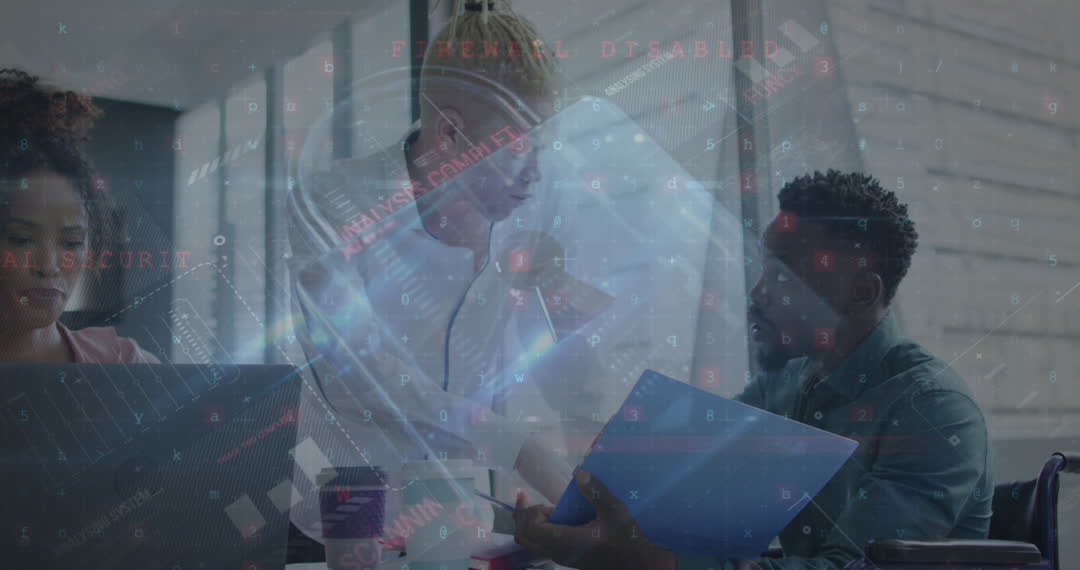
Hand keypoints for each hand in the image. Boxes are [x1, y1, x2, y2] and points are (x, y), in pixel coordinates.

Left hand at [513, 468, 675, 569]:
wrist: (636, 563)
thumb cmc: (626, 539)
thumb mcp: (615, 512)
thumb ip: (597, 492)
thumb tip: (581, 473)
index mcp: (566, 541)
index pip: (531, 528)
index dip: (529, 512)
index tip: (545, 501)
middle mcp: (558, 552)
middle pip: (523, 536)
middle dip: (523, 516)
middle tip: (528, 498)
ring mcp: (560, 556)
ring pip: (530, 543)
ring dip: (529, 523)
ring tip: (541, 506)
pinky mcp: (565, 557)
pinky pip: (540, 544)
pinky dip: (538, 529)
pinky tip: (553, 516)